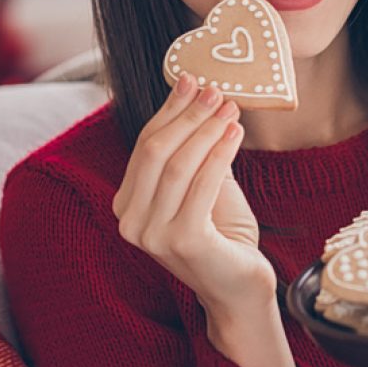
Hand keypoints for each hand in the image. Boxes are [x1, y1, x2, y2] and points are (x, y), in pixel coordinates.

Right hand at [112, 73, 276, 315]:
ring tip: (231, 109)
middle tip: (216, 90)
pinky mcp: (184, 242)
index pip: (143, 146)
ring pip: (177, 166)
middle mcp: (130, 222)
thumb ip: (194, 151)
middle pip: (155, 152)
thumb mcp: (202, 185)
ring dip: (206, 131)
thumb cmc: (222, 234)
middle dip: (187, 115)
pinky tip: (235, 134)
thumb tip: (201, 98)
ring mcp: (153, 235)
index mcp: (127, 205)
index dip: (168, 110)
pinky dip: (219, 154)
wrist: (239, 287)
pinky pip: (202, 185)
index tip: (191, 79)